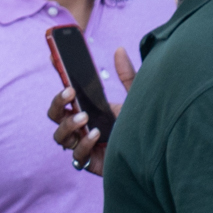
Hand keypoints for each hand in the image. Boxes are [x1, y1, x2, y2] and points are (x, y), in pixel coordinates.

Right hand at [47, 49, 132, 176]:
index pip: (66, 96)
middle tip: (70, 93)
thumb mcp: (137, 98)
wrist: (158, 155)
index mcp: (88, 110)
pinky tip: (96, 136)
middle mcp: (82, 128)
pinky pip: (77, 155)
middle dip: (58, 103)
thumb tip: (119, 50)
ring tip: (83, 118)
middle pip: (55, 115)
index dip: (58, 80)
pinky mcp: (90, 162)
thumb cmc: (144, 127)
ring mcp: (84, 145)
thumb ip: (128, 75)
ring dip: (68, 125)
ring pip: (60, 137)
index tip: (55, 60)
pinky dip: (84, 144)